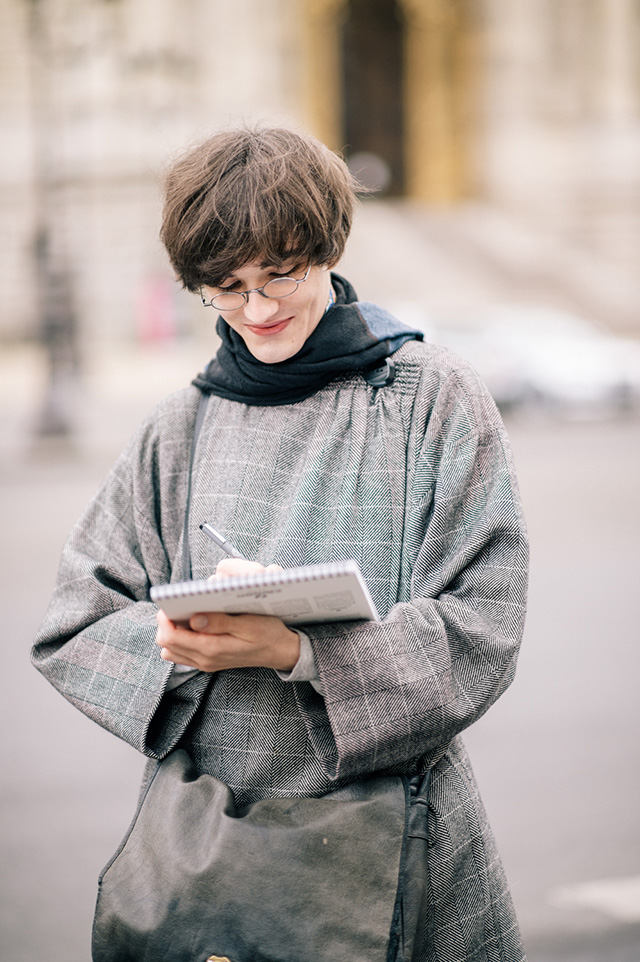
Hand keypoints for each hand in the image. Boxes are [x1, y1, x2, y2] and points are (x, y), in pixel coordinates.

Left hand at [155, 559, 299, 671]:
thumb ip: (220, 622)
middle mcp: (205, 659)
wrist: (278, 651)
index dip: (165, 618)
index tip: (171, 602)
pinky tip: (193, 627)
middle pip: (166, 643)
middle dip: (167, 623)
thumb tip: (194, 619)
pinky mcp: (207, 662)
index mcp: (212, 649)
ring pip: (171, 650)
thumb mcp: (248, 623)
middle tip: (179, 605)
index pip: (171, 637)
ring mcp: (205, 663)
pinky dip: (181, 639)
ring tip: (185, 616)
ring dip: (172, 631)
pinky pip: (181, 654)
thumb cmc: (266, 632)